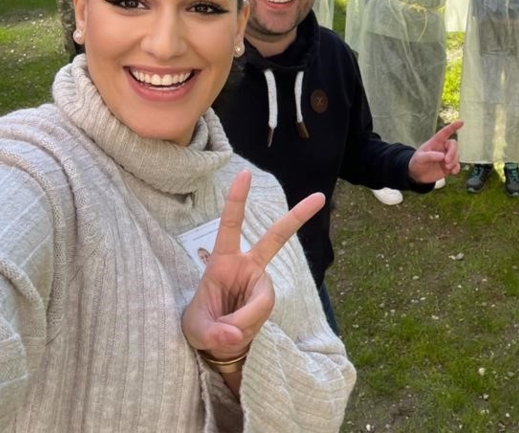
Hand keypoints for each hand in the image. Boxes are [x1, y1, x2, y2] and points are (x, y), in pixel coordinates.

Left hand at [181, 171, 325, 359]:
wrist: (216, 345)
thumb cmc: (201, 326)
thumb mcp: (197, 331)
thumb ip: (214, 332)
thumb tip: (235, 334)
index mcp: (223, 262)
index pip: (230, 225)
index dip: (236, 200)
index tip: (244, 174)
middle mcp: (246, 267)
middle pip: (276, 238)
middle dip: (297, 217)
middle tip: (320, 197)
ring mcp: (259, 282)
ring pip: (263, 300)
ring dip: (244, 321)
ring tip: (227, 333)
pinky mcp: (267, 299)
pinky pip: (263, 312)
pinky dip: (249, 327)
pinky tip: (238, 334)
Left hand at [407, 121, 462, 183]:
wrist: (417, 175)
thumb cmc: (417, 162)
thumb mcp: (419, 158)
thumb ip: (429, 156)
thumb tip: (442, 156)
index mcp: (435, 142)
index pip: (445, 132)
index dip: (453, 127)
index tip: (461, 122)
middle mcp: (443, 148)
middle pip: (453, 145)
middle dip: (452, 153)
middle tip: (446, 162)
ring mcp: (446, 157)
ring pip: (456, 155)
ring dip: (454, 161)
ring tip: (447, 168)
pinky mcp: (449, 166)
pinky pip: (457, 165)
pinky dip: (456, 168)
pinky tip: (453, 172)